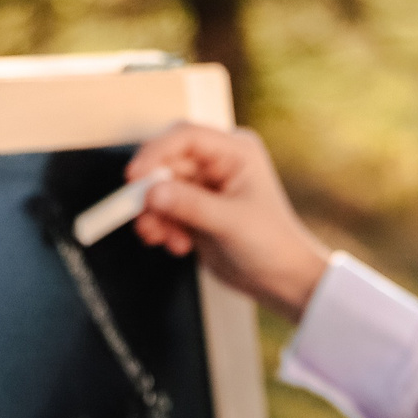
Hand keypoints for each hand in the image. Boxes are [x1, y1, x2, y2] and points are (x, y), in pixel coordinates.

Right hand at [123, 123, 331, 319]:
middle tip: (144, 217)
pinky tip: (177, 245)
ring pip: (159, 189)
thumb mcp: (231, 223)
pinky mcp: (193, 210)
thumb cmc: (274, 245)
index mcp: (235, 151)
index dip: (155, 153)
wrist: (282, 279)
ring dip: (155, 215)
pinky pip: (162, 210)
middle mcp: (217, 163)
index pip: (185, 137)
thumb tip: (152, 192)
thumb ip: (191, 205)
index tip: (135, 177)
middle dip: (151, 193)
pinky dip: (161, 227)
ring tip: (165, 239)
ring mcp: (204, 187)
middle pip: (166, 164)